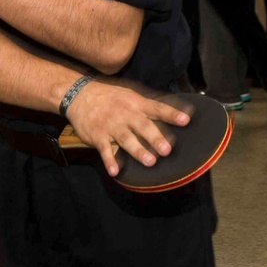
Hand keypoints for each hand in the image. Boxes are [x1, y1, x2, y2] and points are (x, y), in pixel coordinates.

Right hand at [65, 81, 189, 176]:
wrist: (80, 95)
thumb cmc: (112, 97)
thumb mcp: (131, 95)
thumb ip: (152, 104)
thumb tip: (178, 107)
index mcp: (137, 104)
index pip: (157, 108)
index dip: (172, 114)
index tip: (186, 120)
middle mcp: (126, 114)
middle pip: (143, 126)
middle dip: (155, 138)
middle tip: (167, 150)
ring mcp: (111, 125)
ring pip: (126, 139)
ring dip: (138, 151)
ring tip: (150, 162)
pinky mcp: (98, 136)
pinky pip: (104, 149)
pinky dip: (109, 160)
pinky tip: (115, 172)